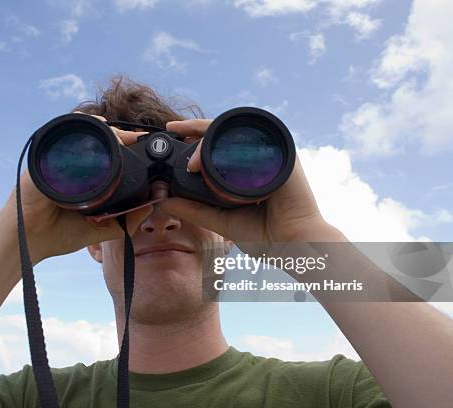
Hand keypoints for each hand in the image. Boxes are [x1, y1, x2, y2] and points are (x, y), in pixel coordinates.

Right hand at [0, 114, 153, 263]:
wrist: (27, 241)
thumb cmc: (57, 236)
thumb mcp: (99, 229)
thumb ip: (124, 221)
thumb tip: (151, 206)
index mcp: (82, 180)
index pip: (105, 156)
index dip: (123, 148)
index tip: (141, 145)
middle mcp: (69, 166)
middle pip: (96, 141)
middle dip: (117, 135)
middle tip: (137, 137)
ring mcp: (56, 160)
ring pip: (82, 135)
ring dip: (103, 128)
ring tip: (120, 131)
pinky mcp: (43, 158)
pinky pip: (62, 134)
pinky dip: (80, 125)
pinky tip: (98, 124)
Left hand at [161, 119, 344, 252]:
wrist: (294, 246)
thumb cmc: (265, 236)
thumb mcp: (220, 220)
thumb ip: (194, 209)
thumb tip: (165, 200)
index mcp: (245, 171)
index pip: (217, 146)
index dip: (194, 138)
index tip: (172, 134)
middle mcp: (258, 158)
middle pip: (222, 133)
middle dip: (195, 129)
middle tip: (174, 133)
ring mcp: (270, 154)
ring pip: (234, 132)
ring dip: (208, 135)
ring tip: (190, 155)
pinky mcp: (282, 154)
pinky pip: (253, 136)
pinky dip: (231, 138)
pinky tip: (212, 146)